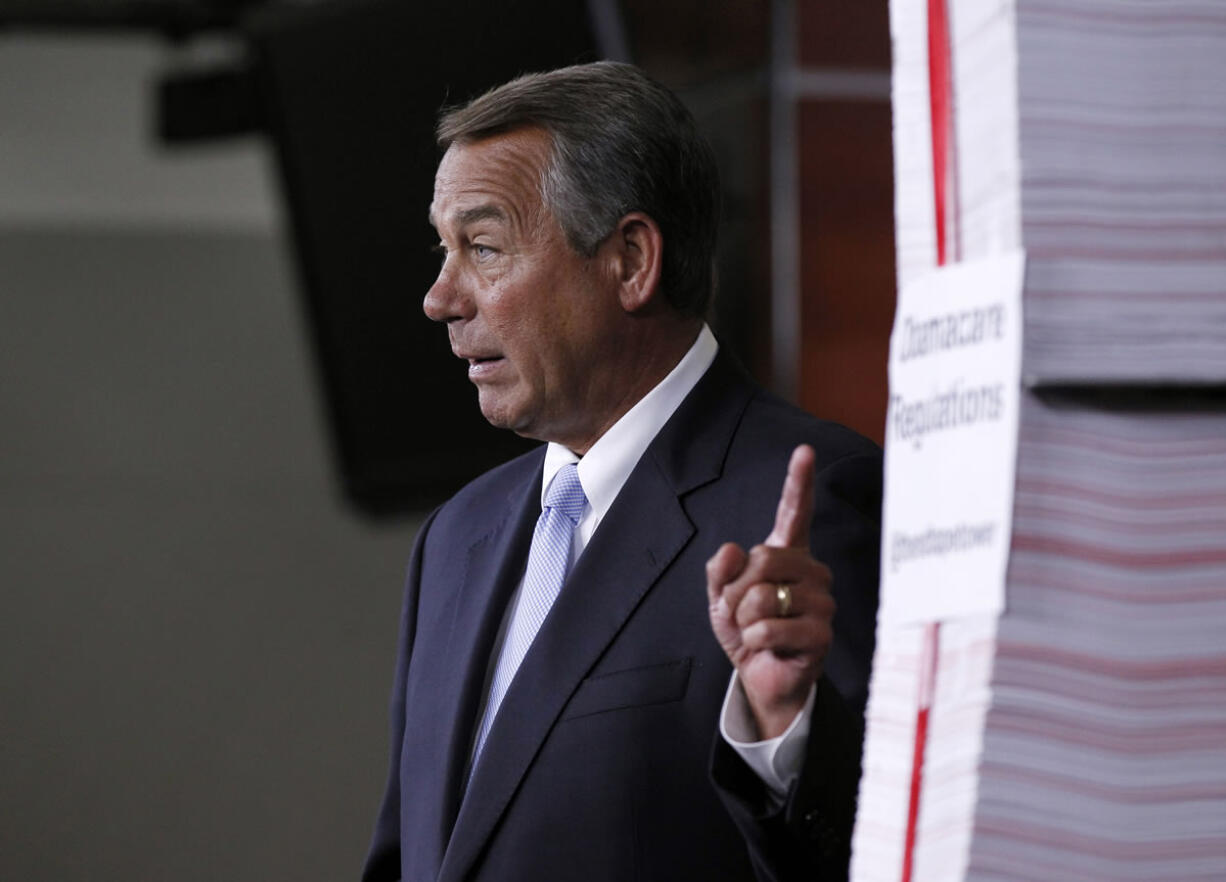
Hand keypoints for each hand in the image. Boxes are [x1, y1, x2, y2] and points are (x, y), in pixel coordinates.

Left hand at [707, 444, 834, 739]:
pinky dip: (754, 641)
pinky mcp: (821, 634)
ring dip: (744, 620)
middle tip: (742, 613)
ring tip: (757, 632)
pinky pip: (769, 628)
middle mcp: (811, 573)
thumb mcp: (721, 598)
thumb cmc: (747, 631)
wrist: (761, 677)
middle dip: (737, 591)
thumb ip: (720, 570)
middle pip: (763, 559)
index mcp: (788, 555)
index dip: (799, 482)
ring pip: (763, 597)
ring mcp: (821, 603)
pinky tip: (768, 649)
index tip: (805, 451)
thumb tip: (734, 550)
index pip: (794, 513)